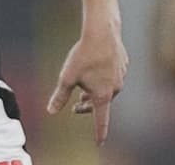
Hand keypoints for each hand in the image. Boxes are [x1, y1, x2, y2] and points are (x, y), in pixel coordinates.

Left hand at [47, 23, 128, 144]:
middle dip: (87, 106)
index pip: (101, 120)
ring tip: (84, 90)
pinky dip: (102, 77)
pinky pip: (112, 76)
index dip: (99, 132)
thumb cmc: (83, 55)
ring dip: (95, 92)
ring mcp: (121, 77)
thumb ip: (60, 96)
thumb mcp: (67, 77)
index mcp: (102, 96)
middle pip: (101, 103)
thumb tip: (51, 111)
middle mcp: (115, 89)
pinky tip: (96, 69)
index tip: (99, 142)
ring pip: (107, 89)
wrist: (102, 32)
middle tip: (76, 107)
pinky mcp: (123, 65)